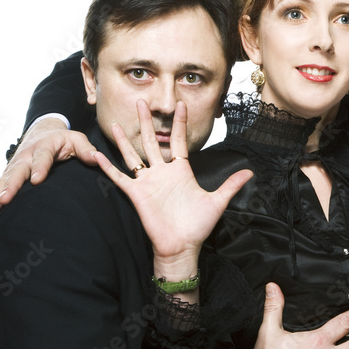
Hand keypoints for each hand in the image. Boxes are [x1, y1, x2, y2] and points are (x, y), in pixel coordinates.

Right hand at [0, 118, 96, 228]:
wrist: (42, 132)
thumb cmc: (64, 140)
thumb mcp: (77, 140)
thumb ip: (87, 150)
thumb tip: (98, 159)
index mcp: (44, 147)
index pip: (42, 158)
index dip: (39, 168)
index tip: (37, 180)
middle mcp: (25, 156)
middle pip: (17, 172)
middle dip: (10, 186)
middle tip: (5, 200)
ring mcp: (14, 166)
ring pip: (3, 183)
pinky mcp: (8, 176)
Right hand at [94, 100, 251, 276]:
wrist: (182, 247)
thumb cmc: (197, 227)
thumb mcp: (217, 201)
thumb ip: (231, 185)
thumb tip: (250, 172)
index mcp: (181, 172)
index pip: (179, 142)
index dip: (180, 124)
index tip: (180, 106)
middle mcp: (162, 174)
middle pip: (152, 142)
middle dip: (147, 122)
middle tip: (142, 101)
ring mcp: (148, 183)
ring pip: (133, 156)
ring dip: (124, 139)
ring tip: (115, 122)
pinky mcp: (136, 194)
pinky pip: (119, 178)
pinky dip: (108, 167)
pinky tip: (97, 155)